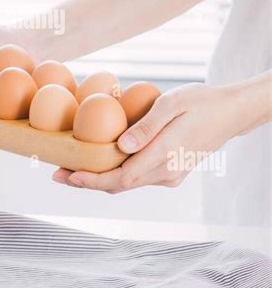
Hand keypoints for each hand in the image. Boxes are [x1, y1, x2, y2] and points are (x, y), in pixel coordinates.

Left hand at [53, 82, 244, 192]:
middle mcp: (167, 173)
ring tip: (71, 167)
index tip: (67, 175)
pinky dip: (116, 173)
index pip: (121, 178)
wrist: (231, 113)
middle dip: (86, 182)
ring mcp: (171, 175)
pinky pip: (138, 177)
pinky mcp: (172, 172)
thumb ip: (147, 126)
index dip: (91, 180)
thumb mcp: (173, 104)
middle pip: (119, 185)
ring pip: (128, 183)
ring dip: (99, 178)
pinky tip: (100, 161)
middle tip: (57, 174)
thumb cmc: (201, 102)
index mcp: (164, 156)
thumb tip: (121, 146)